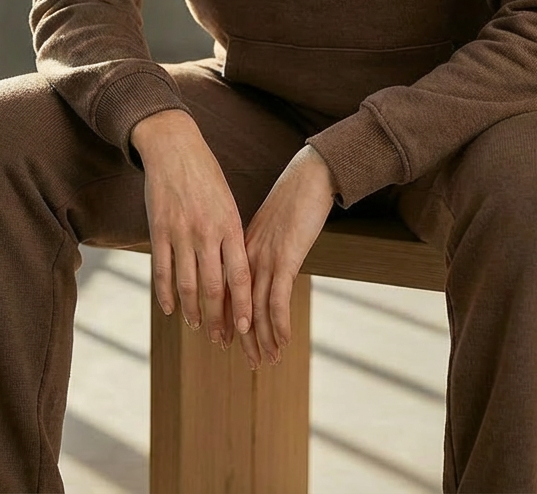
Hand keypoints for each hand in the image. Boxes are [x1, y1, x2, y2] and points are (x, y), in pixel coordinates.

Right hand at [131, 110, 255, 357]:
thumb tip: (238, 270)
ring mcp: (181, 232)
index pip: (241, 275)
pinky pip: (162, 270)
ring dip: (193, 311)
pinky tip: (170, 310)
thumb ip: (231, 235)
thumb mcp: (227, 202)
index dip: (243, 306)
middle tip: (220, 340)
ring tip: (197, 327)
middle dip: (219, 319)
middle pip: (215, 287)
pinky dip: (166, 294)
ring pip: (188, 284)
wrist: (174, 146)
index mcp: (230, 224)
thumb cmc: (206, 174)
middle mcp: (207, 232)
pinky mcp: (159, 230)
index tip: (246, 328)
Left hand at [236, 145, 334, 367]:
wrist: (309, 176)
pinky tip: (283, 342)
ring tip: (267, 360)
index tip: (228, 341)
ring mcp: (265, 258)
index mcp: (241, 247)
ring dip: (262, 338)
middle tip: (249, 361)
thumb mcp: (271, 226)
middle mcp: (248, 256)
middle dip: (243, 337)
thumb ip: (262, 246)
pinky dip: (278, 325)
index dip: (227, 318)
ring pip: (256, 308)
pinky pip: (278, 300)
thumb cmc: (293, 198)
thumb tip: (261, 264)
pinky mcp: (286, 259)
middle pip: (238, 305)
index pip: (227, 290)